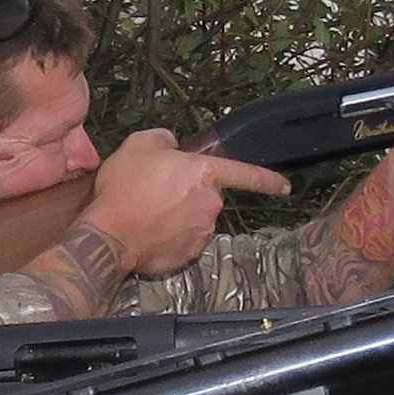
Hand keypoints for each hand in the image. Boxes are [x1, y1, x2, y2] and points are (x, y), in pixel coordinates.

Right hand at [85, 127, 288, 276]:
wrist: (108, 235)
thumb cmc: (124, 189)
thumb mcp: (139, 145)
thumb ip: (165, 139)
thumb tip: (173, 146)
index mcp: (204, 174)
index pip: (246, 174)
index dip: (268, 180)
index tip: (285, 187)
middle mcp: (210, 204)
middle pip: (206, 196)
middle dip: (187, 194)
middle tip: (155, 192)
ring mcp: (201, 232)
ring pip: (194, 219)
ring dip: (177, 215)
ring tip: (147, 212)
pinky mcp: (188, 255)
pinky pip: (182, 241)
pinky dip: (169, 236)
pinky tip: (148, 230)